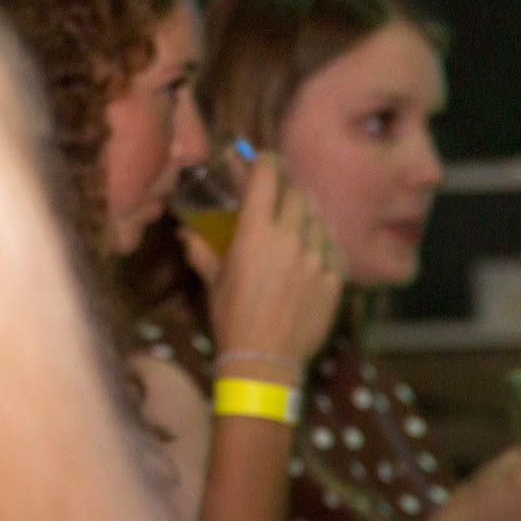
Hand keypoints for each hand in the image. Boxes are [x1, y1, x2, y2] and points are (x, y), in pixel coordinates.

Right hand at [186, 153, 341, 375]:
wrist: (265, 361)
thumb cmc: (232, 318)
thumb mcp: (213, 281)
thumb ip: (201, 250)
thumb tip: (185, 233)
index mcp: (256, 233)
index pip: (268, 177)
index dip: (266, 161)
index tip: (263, 159)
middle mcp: (290, 239)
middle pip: (298, 193)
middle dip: (287, 190)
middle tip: (278, 197)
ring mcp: (317, 259)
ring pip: (319, 219)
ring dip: (307, 217)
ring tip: (297, 227)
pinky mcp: (335, 279)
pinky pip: (334, 248)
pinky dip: (323, 244)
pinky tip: (313, 253)